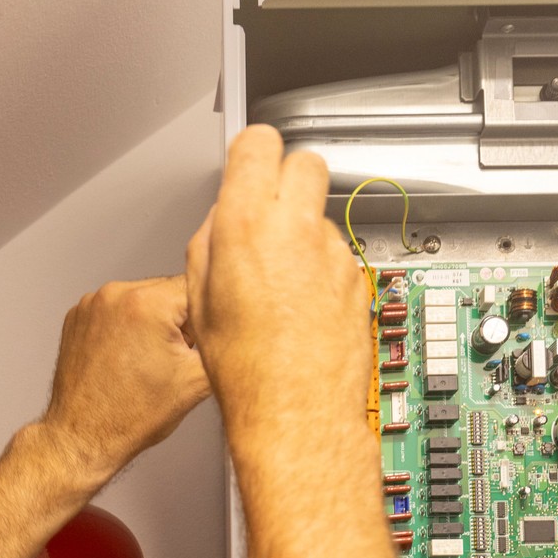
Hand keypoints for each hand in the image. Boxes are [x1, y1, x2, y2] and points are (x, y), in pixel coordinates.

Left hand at [38, 275, 210, 485]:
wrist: (85, 437)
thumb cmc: (132, 417)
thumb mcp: (197, 381)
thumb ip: (222, 343)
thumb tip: (238, 329)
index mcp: (147, 304)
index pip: (198, 287)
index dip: (206, 317)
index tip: (198, 343)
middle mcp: (115, 294)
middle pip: (169, 291)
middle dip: (179, 321)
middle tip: (172, 359)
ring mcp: (93, 303)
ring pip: (143, 299)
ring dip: (153, 322)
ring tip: (146, 361)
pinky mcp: (79, 315)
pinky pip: (117, 310)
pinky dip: (127, 327)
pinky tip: (127, 358)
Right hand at [184, 125, 371, 440]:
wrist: (297, 414)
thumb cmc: (247, 372)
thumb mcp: (198, 300)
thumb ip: (209, 244)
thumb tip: (222, 222)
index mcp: (247, 225)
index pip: (259, 143)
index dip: (251, 153)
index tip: (247, 166)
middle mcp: (297, 230)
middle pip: (304, 161)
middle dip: (286, 178)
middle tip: (268, 210)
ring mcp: (334, 254)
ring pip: (320, 216)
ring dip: (302, 234)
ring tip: (279, 284)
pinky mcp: (359, 279)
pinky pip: (337, 257)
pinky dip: (321, 272)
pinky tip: (302, 308)